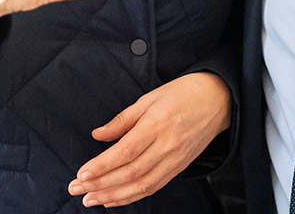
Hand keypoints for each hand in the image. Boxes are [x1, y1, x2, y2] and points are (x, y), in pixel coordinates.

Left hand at [68, 72, 231, 207]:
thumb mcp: (149, 98)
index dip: (102, 166)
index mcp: (157, 124)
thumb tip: (98, 135)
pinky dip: (132, 196)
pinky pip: (153, 187)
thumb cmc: (181, 94)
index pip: (125, 152)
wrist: (217, 100)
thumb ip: (122, 119)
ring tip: (91, 199)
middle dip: (100, 184)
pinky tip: (114, 199)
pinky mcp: (179, 168)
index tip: (82, 173)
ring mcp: (175, 159)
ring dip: (113, 196)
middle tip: (76, 189)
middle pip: (130, 173)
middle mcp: (167, 145)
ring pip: (141, 185)